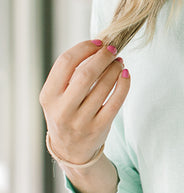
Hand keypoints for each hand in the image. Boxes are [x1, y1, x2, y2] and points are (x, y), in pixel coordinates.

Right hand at [40, 40, 129, 165]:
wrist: (70, 150)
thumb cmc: (66, 113)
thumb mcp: (57, 96)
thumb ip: (69, 74)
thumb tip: (98, 46)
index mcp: (48, 96)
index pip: (65, 62)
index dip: (84, 48)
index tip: (98, 42)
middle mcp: (62, 109)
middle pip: (85, 74)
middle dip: (102, 57)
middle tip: (113, 49)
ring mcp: (81, 121)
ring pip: (103, 86)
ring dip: (114, 69)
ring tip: (119, 62)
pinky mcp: (99, 128)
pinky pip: (116, 102)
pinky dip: (123, 85)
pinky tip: (125, 75)